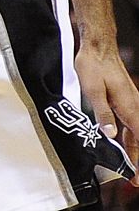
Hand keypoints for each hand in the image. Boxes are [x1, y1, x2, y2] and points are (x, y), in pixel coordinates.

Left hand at [75, 43, 138, 182]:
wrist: (97, 46)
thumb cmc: (94, 65)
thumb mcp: (93, 90)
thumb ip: (103, 113)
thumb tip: (111, 135)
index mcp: (130, 108)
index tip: (138, 178)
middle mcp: (135, 108)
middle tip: (135, 181)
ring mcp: (132, 104)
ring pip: (137, 134)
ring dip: (135, 151)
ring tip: (130, 170)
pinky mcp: (125, 101)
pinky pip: (131, 125)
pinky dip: (130, 138)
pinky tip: (122, 145)